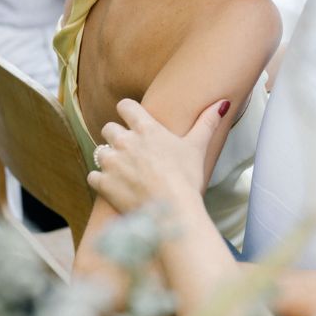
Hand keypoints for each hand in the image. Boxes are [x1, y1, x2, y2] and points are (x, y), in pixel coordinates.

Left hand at [86, 98, 229, 213]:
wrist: (172, 212)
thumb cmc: (187, 179)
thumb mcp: (198, 148)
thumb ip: (207, 123)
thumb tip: (223, 104)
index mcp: (146, 129)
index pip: (125, 106)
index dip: (127, 112)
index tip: (132, 121)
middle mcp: (124, 141)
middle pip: (108, 128)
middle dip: (116, 138)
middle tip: (130, 152)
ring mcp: (111, 162)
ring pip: (99, 152)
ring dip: (108, 160)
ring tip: (123, 172)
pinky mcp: (103, 183)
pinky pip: (93, 176)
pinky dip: (101, 181)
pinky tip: (115, 188)